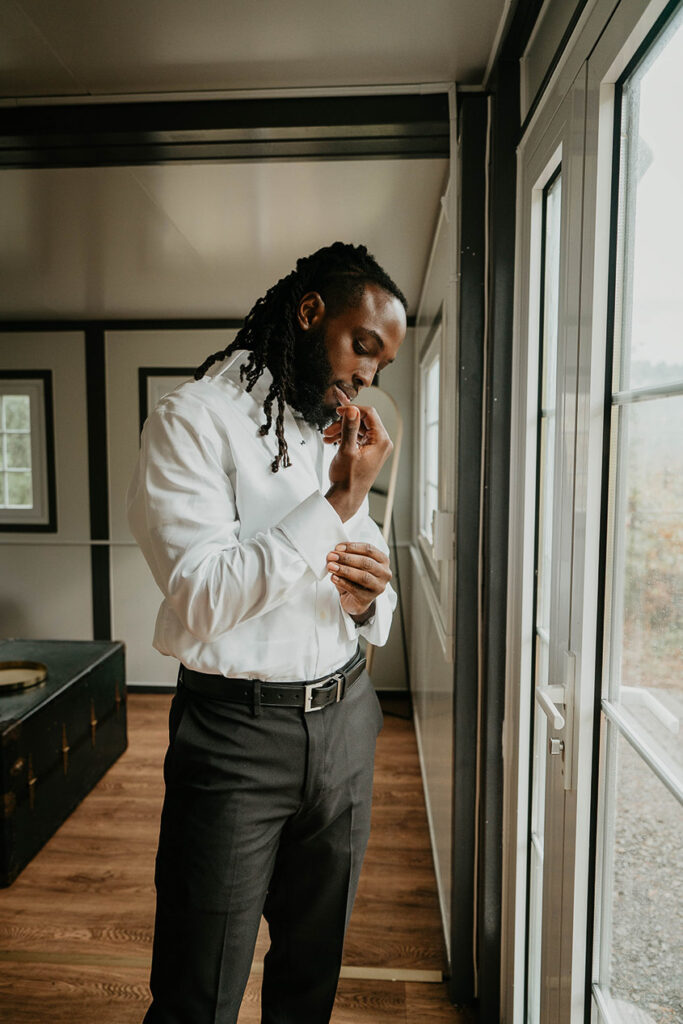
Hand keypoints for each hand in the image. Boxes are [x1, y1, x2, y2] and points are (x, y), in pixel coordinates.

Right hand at [323, 406, 392, 521]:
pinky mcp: (369, 453)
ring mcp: (376, 448)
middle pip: (363, 421)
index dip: (352, 410)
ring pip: (359, 430)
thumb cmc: (348, 479)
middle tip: (329, 430)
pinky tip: (333, 441)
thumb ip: (349, 427)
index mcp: (381, 441)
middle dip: (344, 423)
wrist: (346, 496)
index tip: (338, 412)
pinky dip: (346, 438)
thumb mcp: (347, 449)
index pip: (369, 414)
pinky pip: (358, 438)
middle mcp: (382, 444)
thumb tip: (352, 410)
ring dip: (342, 431)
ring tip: (328, 437)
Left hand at [325, 541, 391, 616]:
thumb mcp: (353, 564)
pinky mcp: (368, 599)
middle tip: (332, 556)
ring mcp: (378, 587)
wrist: (354, 600)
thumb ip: (346, 557)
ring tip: (331, 566)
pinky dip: (342, 582)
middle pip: (366, 562)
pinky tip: (333, 577)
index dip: (353, 547)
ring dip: (345, 570)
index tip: (338, 547)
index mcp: (383, 560)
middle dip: (347, 558)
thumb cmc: (355, 578)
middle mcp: (384, 573)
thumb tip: (334, 554)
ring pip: (363, 576)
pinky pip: (355, 589)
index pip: (369, 549)